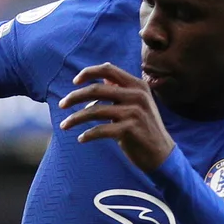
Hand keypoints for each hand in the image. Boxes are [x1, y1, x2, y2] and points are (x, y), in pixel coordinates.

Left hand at [59, 63, 175, 171]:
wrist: (162, 154)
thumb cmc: (144, 128)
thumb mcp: (137, 104)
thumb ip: (121, 90)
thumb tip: (103, 76)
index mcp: (137, 85)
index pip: (109, 69)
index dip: (89, 72)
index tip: (74, 82)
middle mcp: (137, 95)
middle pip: (97, 89)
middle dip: (75, 97)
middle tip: (61, 105)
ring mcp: (134, 112)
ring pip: (95, 111)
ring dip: (75, 118)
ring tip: (64, 125)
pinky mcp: (129, 129)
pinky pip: (100, 130)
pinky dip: (87, 135)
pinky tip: (81, 139)